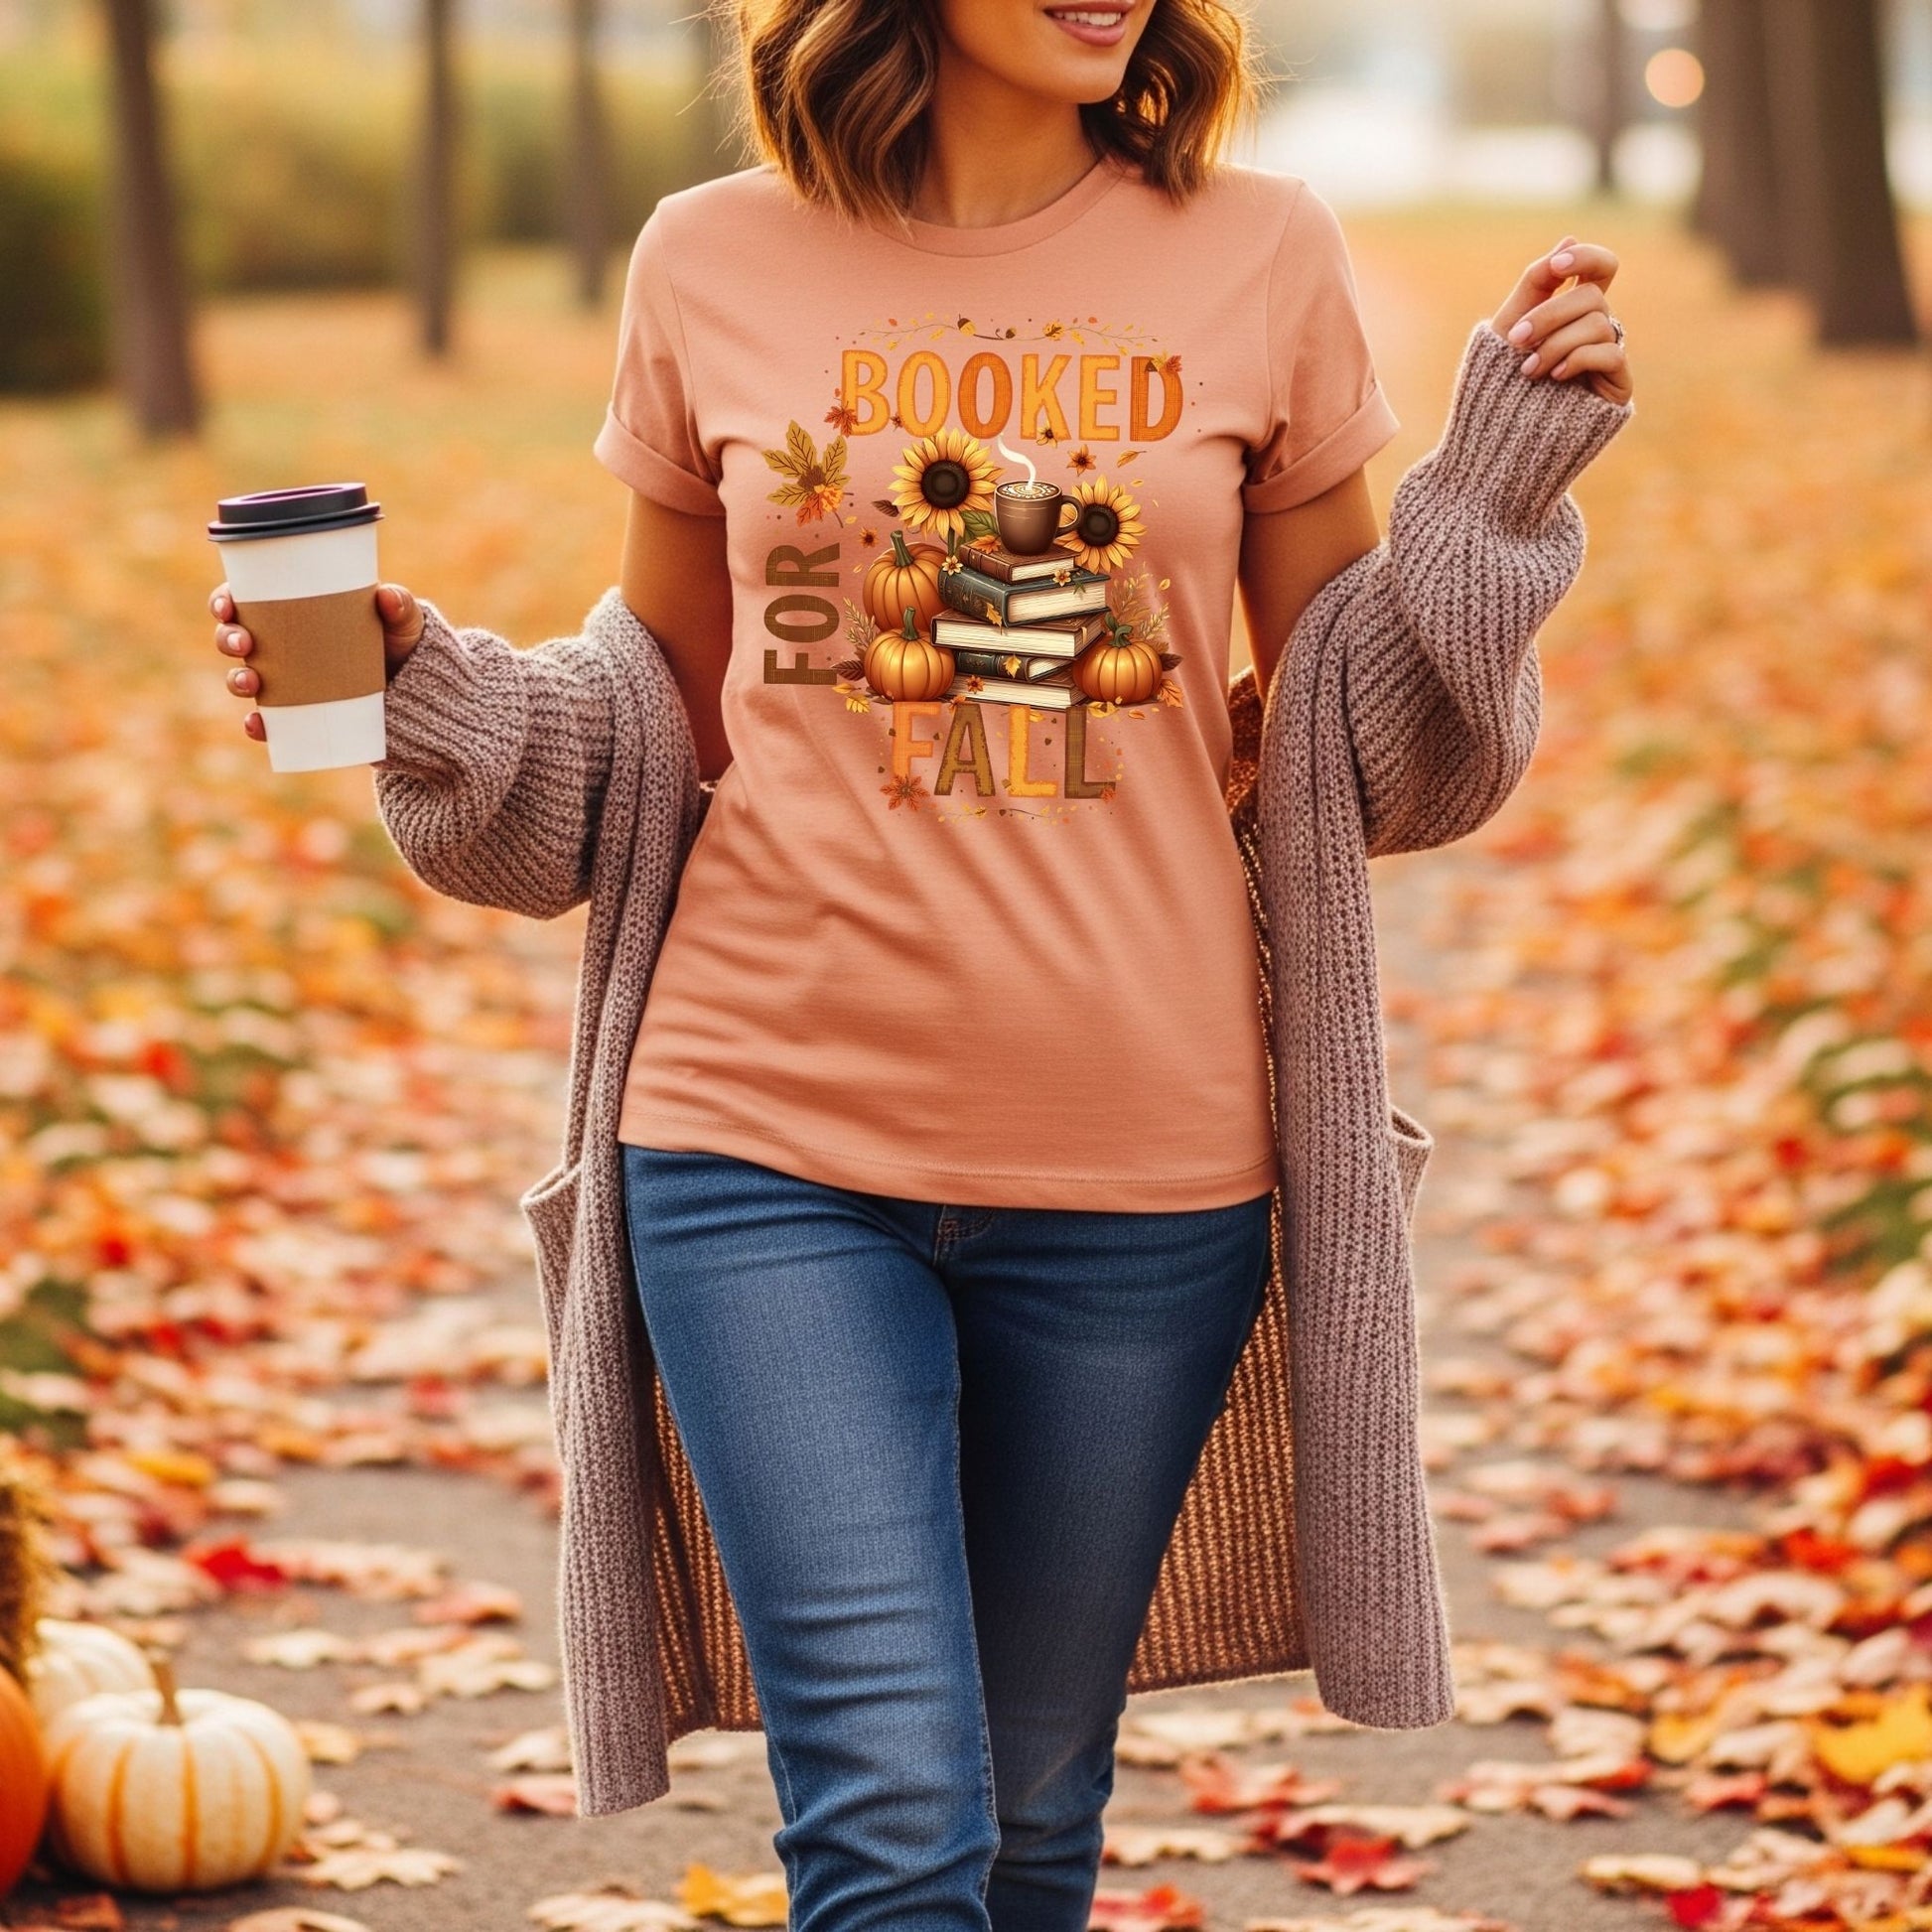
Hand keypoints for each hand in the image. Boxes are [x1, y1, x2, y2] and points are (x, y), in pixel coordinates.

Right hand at [210, 582, 426, 740]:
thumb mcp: (404, 624)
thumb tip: (387, 597)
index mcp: (292, 613)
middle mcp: (280, 647)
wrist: (416, 695)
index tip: (227, 605)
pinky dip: (258, 725)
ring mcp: (286, 683)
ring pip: (244, 679)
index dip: (224, 601)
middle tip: (244, 644)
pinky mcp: (298, 715)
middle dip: (227, 639)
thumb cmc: (401, 645)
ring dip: (236, 680)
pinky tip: (258, 725)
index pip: (244, 601)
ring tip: (251, 682)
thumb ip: (401, 607)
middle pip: (235, 639)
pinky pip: (268, 723)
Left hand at [1489, 235, 1632, 407]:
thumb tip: (1569, 237)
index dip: (1586, 257)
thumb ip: (1537, 283)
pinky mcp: (1618, 384)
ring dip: (1556, 345)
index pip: (1600, 268)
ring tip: (1529, 371)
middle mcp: (1597, 328)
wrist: (1498, 439)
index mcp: (1574, 310)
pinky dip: (1577, 360)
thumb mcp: (1510, 325)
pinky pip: (1610, 352)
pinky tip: (1555, 378)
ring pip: (1598, 323)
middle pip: (1592, 296)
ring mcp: (1609, 355)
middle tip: (1516, 341)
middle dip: (1549, 315)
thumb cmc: (1499, 382)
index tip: (1556, 265)